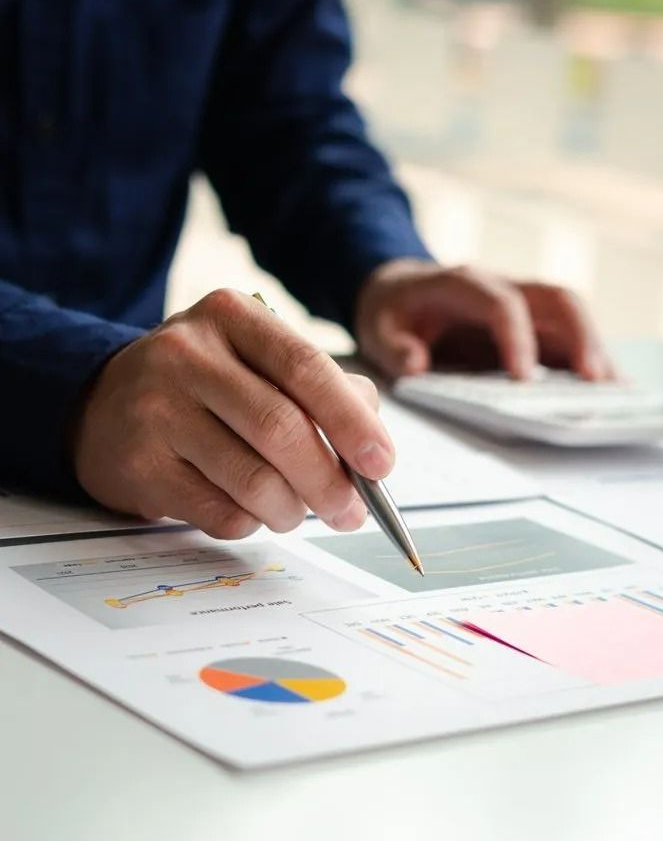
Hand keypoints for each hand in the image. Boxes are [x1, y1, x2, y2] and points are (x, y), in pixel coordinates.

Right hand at [73, 289, 393, 537]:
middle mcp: (188, 354)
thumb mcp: (256, 360)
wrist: (103, 404)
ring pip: (253, 479)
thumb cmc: (203, 385)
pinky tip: (250, 511)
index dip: (351, 421)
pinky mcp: (140, 465)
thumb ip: (321, 388)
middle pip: (281, 427)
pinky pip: (219, 512)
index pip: (305, 367)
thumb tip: (372, 442)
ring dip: (292, 510)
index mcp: (231, 317)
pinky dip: (251, 523)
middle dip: (330, 480)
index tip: (382, 463)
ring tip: (296, 512)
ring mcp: (157, 409)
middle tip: (351, 510)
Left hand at [355, 259, 613, 380]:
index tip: (524, 379)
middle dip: (580, 337)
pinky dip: (591, 359)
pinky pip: (569, 336)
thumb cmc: (394, 310)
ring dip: (596, 350)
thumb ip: (394, 346)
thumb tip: (417, 366)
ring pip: (572, 316)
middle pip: (555, 300)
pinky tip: (609, 391)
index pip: (501, 304)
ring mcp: (523, 304)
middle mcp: (503, 286)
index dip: (517, 338)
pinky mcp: (533, 325)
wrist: (398, 289)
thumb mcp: (377, 328)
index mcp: (463, 283)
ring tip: (616, 394)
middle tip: (596, 382)